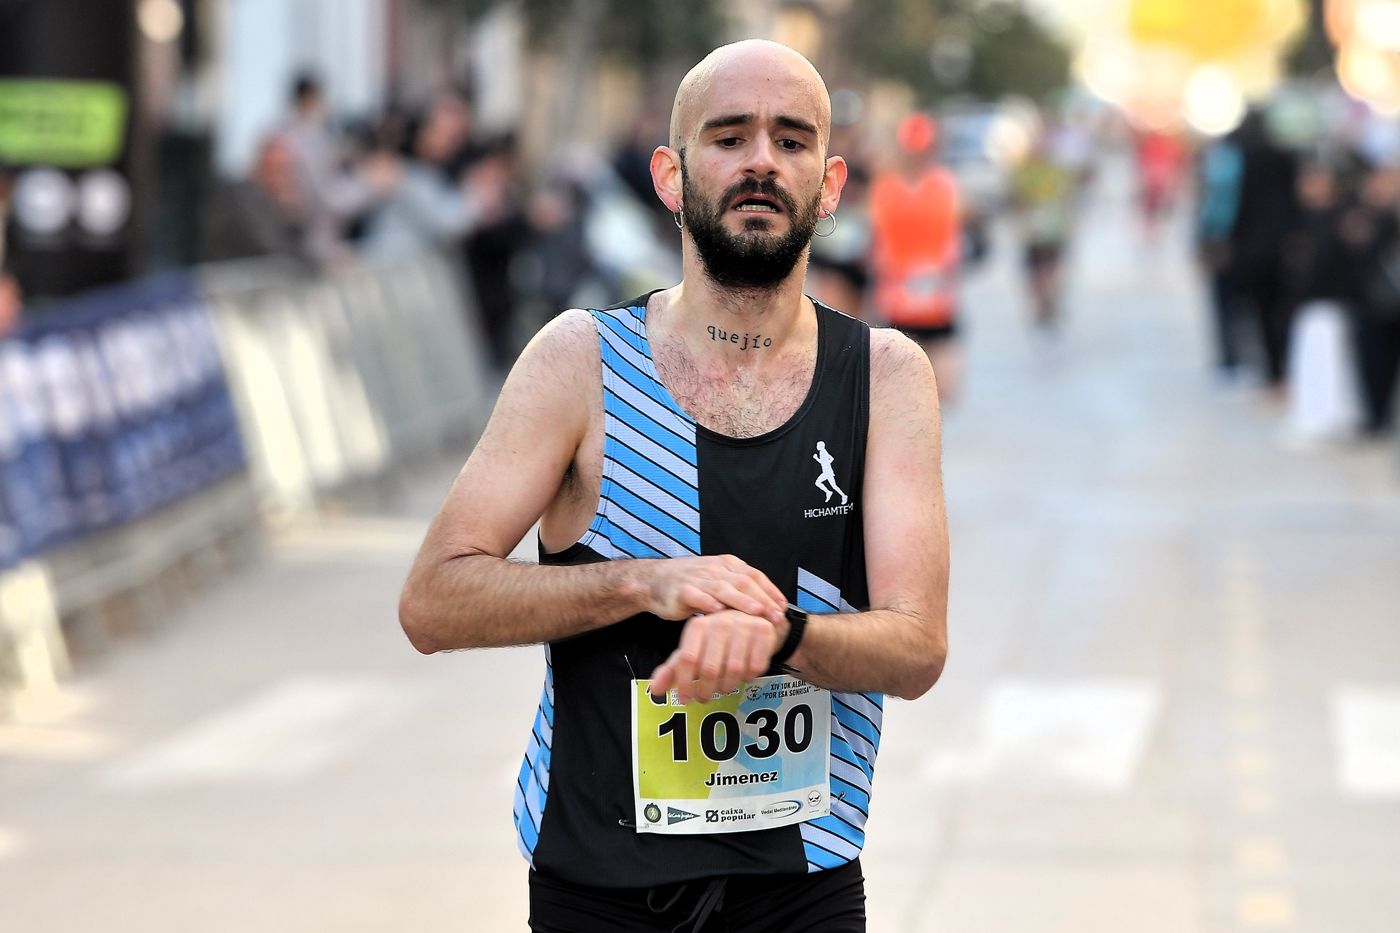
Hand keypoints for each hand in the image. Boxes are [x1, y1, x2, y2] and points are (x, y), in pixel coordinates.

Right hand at [642, 555, 785, 624]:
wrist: (654, 580)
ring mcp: (698, 578)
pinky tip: (719, 612)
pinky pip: (697, 596)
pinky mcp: (682, 590)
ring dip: (742, 601)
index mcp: (727, 564)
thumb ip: (739, 588)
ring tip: (757, 613)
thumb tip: (769, 605)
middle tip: (776, 616)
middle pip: (743, 582)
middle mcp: (715, 569)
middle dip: (763, 599)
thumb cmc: (691, 583)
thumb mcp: (718, 580)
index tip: (783, 607)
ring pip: (724, 589)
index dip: (770, 591)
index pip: (754, 575)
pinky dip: (708, 603)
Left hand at [649, 610, 782, 703]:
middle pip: (710, 669)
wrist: (750, 618)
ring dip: (727, 686)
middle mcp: (720, 622)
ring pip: (733, 671)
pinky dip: (748, 677)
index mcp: (697, 625)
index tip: (686, 699)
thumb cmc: (715, 639)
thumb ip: (673, 670)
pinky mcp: (763, 631)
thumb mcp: (692, 650)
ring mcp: (743, 625)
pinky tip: (743, 675)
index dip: (684, 684)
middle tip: (705, 697)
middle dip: (706, 690)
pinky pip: (755, 667)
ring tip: (723, 687)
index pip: (687, 660)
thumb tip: (654, 690)